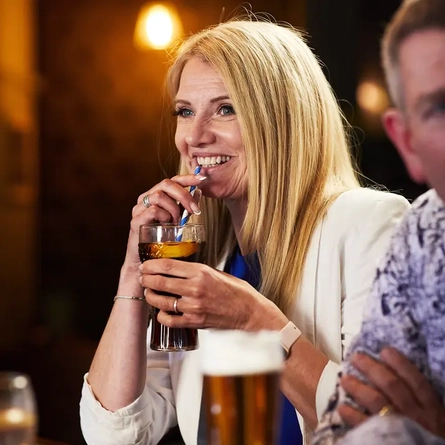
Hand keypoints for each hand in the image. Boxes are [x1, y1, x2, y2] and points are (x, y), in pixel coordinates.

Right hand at [122, 174, 204, 266]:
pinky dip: (164, 217)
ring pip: (159, 196)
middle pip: (166, 184)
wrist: (146, 261)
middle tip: (194, 210)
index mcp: (155, 195)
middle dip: (184, 195)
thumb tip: (199, 192)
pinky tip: (167, 226)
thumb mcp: (178, 219)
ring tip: (176, 223)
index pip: (172, 180)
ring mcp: (139, 209)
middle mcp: (145, 199)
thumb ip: (186, 206)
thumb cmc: (161, 239)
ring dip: (173, 209)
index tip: (201, 179)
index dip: (187, 177)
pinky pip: (153, 210)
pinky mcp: (136, 221)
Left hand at [139, 258, 287, 330]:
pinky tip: (161, 311)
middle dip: (146, 278)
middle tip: (142, 277)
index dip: (152, 265)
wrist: (251, 314)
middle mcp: (195, 288)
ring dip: (150, 295)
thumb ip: (198, 272)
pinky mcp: (195, 322)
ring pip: (161, 301)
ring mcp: (194, 307)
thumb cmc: (237, 292)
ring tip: (148, 292)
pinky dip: (161, 315)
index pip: (168, 265)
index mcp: (201, 272)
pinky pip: (169, 319)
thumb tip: (178, 269)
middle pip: (160, 282)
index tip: (145, 265)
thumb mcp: (218, 273)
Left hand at [338, 347, 444, 437]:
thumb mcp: (437, 424)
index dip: (400, 364)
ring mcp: (402, 430)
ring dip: (359, 388)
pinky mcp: (387, 443)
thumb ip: (421, 405)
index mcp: (433, 412)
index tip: (385, 351)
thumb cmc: (432, 440)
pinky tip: (342, 408)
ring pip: (377, 402)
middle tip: (357, 358)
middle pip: (393, 386)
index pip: (417, 381)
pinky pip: (366, 426)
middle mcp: (417, 418)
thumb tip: (398, 381)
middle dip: (373, 369)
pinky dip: (353, 416)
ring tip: (345, 379)